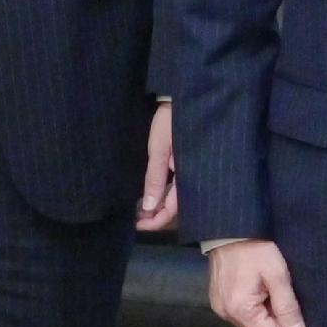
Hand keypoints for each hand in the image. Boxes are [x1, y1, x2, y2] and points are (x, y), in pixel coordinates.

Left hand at [137, 100, 177, 233]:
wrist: (180, 100)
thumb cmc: (169, 123)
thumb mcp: (159, 150)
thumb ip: (155, 179)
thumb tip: (148, 207)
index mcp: (187, 176)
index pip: (173, 209)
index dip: (156, 221)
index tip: (139, 226)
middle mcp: (191, 177)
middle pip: (175, 207)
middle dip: (155, 216)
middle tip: (136, 220)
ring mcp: (188, 171)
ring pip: (174, 197)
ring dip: (157, 205)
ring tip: (139, 210)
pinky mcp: (184, 163)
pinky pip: (175, 185)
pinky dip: (162, 193)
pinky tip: (150, 194)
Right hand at [207, 238, 305, 326]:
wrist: (230, 228)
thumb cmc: (256, 249)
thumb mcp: (277, 275)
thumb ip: (288, 307)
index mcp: (240, 311)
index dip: (284, 324)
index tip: (287, 302)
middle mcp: (226, 315)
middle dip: (272, 316)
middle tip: (275, 289)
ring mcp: (219, 308)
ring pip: (251, 323)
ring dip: (262, 309)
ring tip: (263, 285)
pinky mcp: (217, 300)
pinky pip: (240, 313)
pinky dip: (250, 303)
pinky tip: (252, 284)